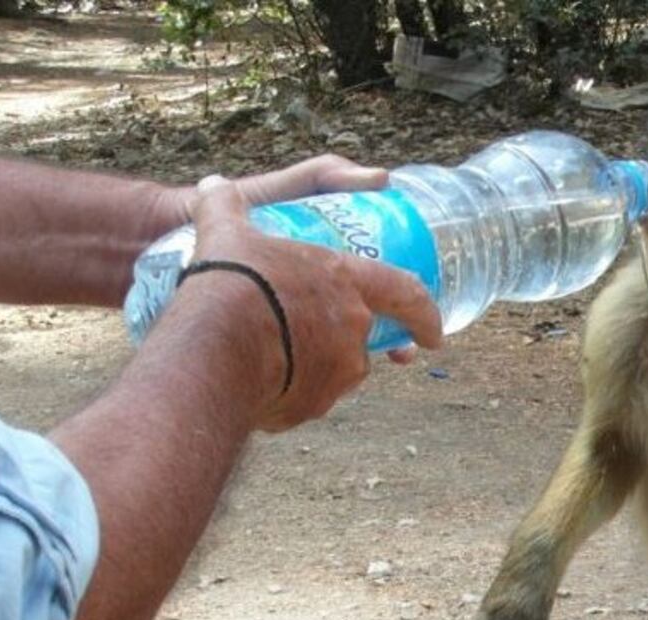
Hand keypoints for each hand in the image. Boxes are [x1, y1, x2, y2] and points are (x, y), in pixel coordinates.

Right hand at [183, 174, 441, 431]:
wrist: (213, 350)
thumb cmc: (231, 284)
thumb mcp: (227, 233)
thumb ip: (226, 207)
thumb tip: (212, 184)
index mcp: (347, 283)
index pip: (406, 294)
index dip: (425, 312)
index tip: (435, 332)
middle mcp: (353, 329)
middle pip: (362, 336)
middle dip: (345, 339)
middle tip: (314, 334)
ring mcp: (338, 373)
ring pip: (336, 371)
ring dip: (315, 364)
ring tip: (273, 354)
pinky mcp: (313, 407)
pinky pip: (307, 399)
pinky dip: (291, 392)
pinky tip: (259, 381)